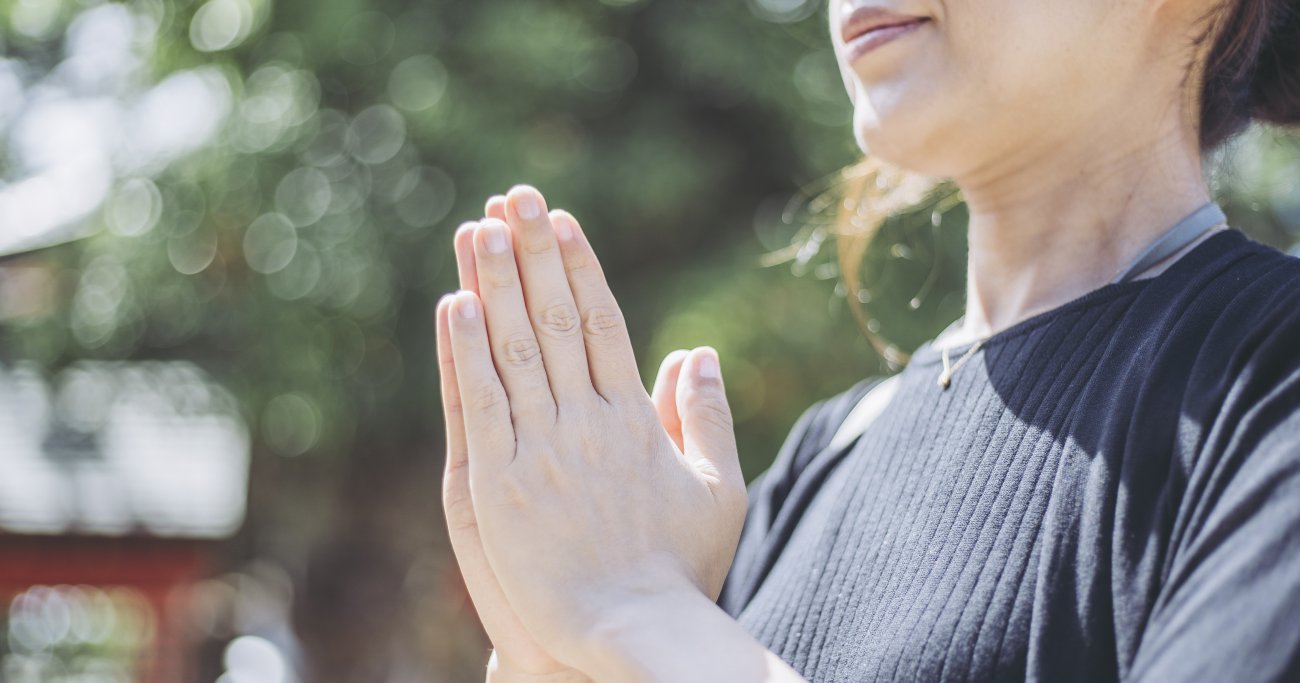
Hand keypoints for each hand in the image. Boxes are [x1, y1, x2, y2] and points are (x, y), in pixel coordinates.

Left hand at [437, 185, 747, 670]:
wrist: (636, 633)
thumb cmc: (679, 570)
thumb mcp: (717, 490)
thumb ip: (706, 417)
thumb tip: (699, 354)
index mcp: (634, 420)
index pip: (603, 323)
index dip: (581, 267)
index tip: (563, 222)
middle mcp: (588, 422)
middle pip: (557, 319)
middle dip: (534, 252)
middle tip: (515, 194)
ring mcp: (542, 451)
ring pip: (516, 350)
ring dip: (497, 284)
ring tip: (479, 227)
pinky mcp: (500, 487)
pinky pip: (482, 406)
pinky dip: (468, 353)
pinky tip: (457, 305)